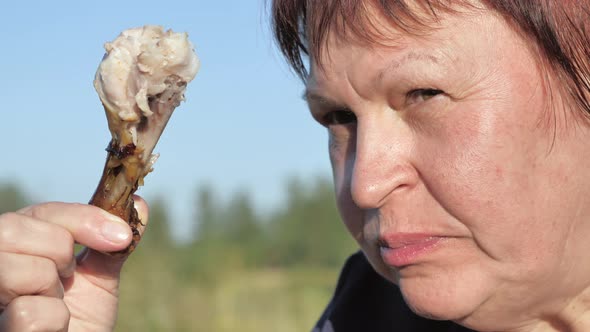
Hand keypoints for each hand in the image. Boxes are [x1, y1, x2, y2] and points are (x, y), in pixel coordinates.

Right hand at [0, 196, 147, 330]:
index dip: (83, 218)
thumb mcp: (99, 276)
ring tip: (55, 304)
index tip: (121, 236)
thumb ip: (113, 242)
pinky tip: (52, 328)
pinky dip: (53, 321)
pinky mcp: (0, 328)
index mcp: (18, 247)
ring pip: (12, 268)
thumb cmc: (82, 320)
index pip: (40, 211)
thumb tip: (138, 205)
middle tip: (69, 277)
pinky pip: (26, 312)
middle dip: (57, 250)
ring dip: (51, 290)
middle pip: (11, 229)